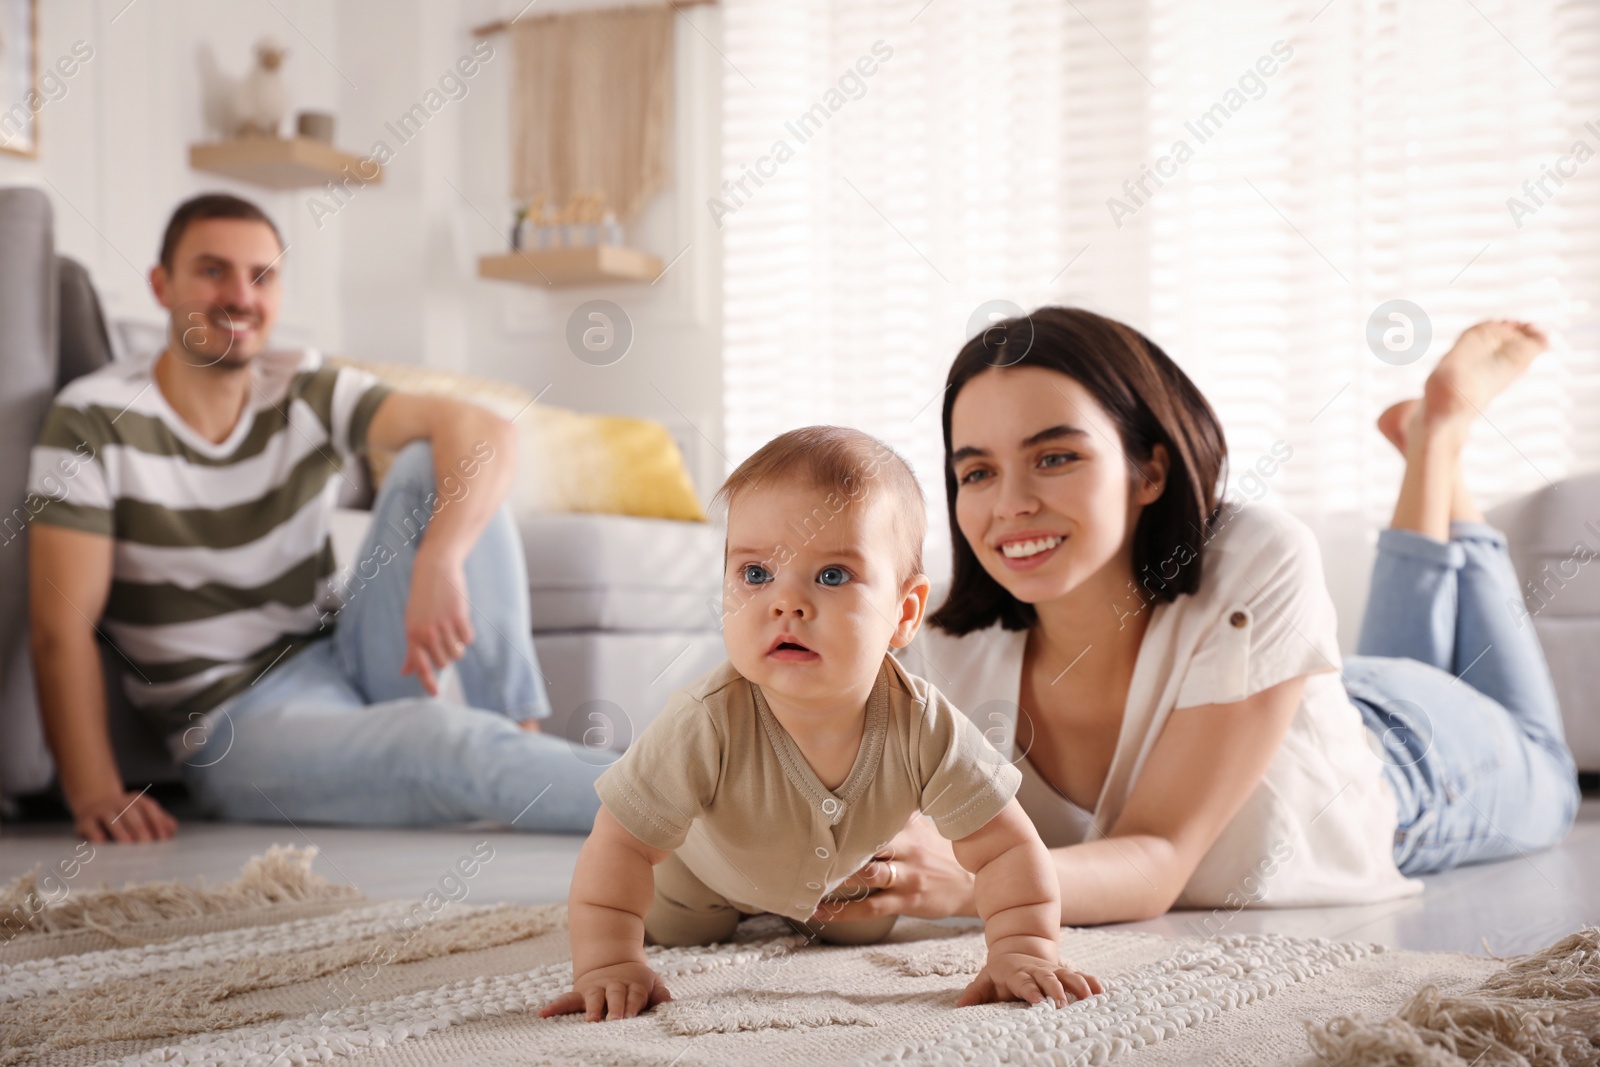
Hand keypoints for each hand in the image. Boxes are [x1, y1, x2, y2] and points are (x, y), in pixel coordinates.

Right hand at [73, 789, 176, 843]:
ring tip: (128, 844)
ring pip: (111, 818)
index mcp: (136, 800)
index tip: (163, 838)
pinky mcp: (85, 821)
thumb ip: (160, 822)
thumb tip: (172, 831)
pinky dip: (96, 834)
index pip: (149, 807)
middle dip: (140, 827)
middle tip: (147, 842)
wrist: (95, 807)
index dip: (157, 821)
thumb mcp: (144, 815)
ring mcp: (101, 810)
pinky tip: (102, 843)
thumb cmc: (126, 818)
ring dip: (120, 831)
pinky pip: (91, 826)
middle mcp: (118, 802)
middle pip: (130, 812)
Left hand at [403, 550, 473, 696]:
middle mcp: (426, 632)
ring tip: (452, 630)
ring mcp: (443, 625)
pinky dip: (467, 635)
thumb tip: (406, 672)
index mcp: (412, 635)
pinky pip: (468, 640)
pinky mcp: (459, 617)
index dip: (428, 682)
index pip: (421, 665)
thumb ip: (412, 650)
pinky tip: (460, 623)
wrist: (434, 571)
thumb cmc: (423, 600)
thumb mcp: (412, 624)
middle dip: (447, 655)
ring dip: (458, 646)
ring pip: (457, 652)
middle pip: (444, 661)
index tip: (435, 695)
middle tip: (445, 640)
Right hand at [539, 962, 672, 1021]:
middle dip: (615, 1008)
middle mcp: (613, 986)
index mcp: (632, 985)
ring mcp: (595, 989)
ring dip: (592, 1008)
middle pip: (615, 996)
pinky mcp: (580, 993)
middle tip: (615, 1020)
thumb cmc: (635, 982)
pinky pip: (566, 999)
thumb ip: (660, 994)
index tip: (633, 1014)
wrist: (613, 960)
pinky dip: (555, 1006)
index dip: (634, 1003)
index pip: (635, 995)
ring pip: (594, 997)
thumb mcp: (651, 983)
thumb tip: (669, 1003)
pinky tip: (543, 1014)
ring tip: (590, 1020)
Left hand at [818, 812, 976, 923]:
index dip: (849, 812)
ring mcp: (907, 877)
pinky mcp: (907, 902)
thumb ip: (897, 812)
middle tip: (805, 843)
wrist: (973, 884)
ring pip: (868, 875)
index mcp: (909, 827)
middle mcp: (908, 850)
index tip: (819, 808)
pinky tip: (819, 910)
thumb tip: (870, 785)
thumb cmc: (941, 851)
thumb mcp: (924, 826)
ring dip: (836, 878)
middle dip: (839, 844)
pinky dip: (843, 911)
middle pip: (869, 843)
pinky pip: (871, 907)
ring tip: (807, 879)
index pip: (877, 815)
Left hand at [958, 948, 1102, 1007]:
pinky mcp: (1064, 973)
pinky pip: (1080, 976)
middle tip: (1063, 1004)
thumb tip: (960, 1005)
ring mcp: (1052, 970)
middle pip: (1047, 978)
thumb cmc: (1000, 974)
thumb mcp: (985, 980)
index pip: (1023, 981)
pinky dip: (1090, 982)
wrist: (1015, 952)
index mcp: (1016, 973)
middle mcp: (1036, 970)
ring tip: (1088, 998)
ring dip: (1077, 985)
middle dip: (1055, 990)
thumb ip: (975, 993)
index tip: (1037, 1001)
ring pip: (1066, 975)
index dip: (1030, 990)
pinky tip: (1101, 991)